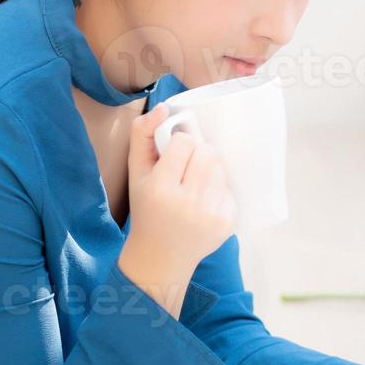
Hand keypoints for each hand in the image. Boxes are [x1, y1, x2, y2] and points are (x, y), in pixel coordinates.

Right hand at [120, 105, 238, 290]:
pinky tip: (202, 204)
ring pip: (220, 168)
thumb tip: (163, 108)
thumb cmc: (146, 208)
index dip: (178, 146)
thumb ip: (142, 135)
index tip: (172, 158)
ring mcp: (211, 214)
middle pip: (207, 152)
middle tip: (186, 170)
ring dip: (208, 170)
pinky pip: (229, 187)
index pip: (184, 143)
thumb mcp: (135, 172)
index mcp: (161, 189)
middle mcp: (188, 203)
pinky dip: (217, 190)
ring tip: (193, 186)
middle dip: (197, 155)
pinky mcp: (228, 222)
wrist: (160, 256)